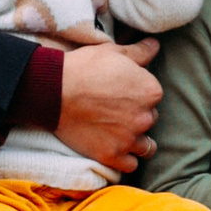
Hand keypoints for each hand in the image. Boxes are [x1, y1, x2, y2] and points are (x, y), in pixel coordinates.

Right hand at [54, 34, 160, 172]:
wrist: (54, 91)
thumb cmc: (84, 67)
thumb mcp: (113, 52)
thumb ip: (140, 52)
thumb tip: (155, 45)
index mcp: (151, 91)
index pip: (154, 95)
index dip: (139, 93)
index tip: (123, 92)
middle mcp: (145, 117)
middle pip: (149, 119)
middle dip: (137, 116)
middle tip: (116, 111)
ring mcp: (129, 139)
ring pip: (146, 146)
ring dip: (137, 141)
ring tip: (121, 134)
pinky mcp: (112, 156)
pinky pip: (131, 165)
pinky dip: (125, 159)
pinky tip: (115, 150)